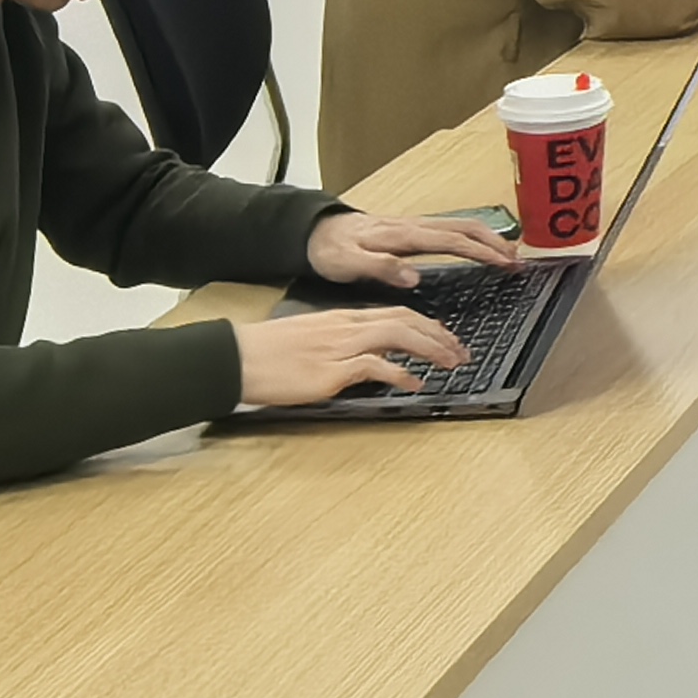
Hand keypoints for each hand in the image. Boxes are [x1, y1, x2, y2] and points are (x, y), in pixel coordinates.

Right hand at [236, 305, 468, 407]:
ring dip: (431, 349)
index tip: (446, 337)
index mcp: (343, 319)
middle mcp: (347, 327)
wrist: (237, 358)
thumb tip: (368, 359)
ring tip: (450, 363)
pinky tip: (414, 383)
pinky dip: (400, 374)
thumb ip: (342, 343)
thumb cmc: (268, 353)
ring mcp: (340, 347)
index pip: (396, 314)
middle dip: (439, 335)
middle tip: (460, 352)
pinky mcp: (330, 370)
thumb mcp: (312, 339)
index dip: (427, 325)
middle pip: (406, 321)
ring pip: (399, 335)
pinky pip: (375, 365)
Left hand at [303, 210, 523, 287]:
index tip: (505, 262)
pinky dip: (473, 237)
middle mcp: (414, 227)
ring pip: (461, 226)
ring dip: (488, 238)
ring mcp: (415, 226)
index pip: (453, 240)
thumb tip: (415, 276)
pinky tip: (480, 246)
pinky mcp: (412, 231)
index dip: (482, 251)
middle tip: (518, 261)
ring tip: (509, 254)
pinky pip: (451, 230)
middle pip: (466, 228)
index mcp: (404, 235)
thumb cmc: (330, 250)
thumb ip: (380, 267)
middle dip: (496, 242)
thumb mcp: (347, 263)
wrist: (314, 231)